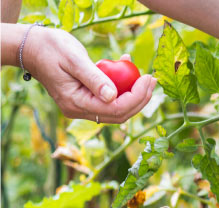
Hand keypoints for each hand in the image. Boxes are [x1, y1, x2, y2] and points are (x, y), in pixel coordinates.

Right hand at [24, 27, 155, 123]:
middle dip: (140, 98)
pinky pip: (110, 99)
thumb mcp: (74, 59)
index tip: (148, 79)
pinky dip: (122, 86)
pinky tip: (126, 66)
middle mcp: (80, 110)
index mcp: (76, 103)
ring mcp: (83, 107)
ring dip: (134, 93)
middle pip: (120, 113)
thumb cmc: (50, 48)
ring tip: (143, 74)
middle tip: (152, 79)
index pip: (115, 109)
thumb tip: (113, 96)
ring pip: (117, 108)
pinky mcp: (86, 99)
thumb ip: (94, 78)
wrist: (32, 47)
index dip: (137, 97)